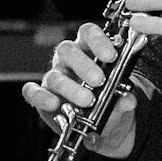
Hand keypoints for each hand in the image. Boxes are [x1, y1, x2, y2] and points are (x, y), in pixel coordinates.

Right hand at [21, 22, 135, 159]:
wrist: (101, 127)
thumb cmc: (109, 102)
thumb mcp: (120, 100)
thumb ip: (123, 98)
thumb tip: (128, 100)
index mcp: (88, 50)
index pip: (88, 33)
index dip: (98, 40)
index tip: (111, 55)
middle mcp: (69, 61)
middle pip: (67, 50)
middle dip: (84, 65)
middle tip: (99, 80)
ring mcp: (54, 77)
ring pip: (54, 75)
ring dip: (71, 88)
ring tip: (88, 100)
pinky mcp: (43, 96)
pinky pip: (33, 92)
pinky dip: (41, 97)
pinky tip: (54, 104)